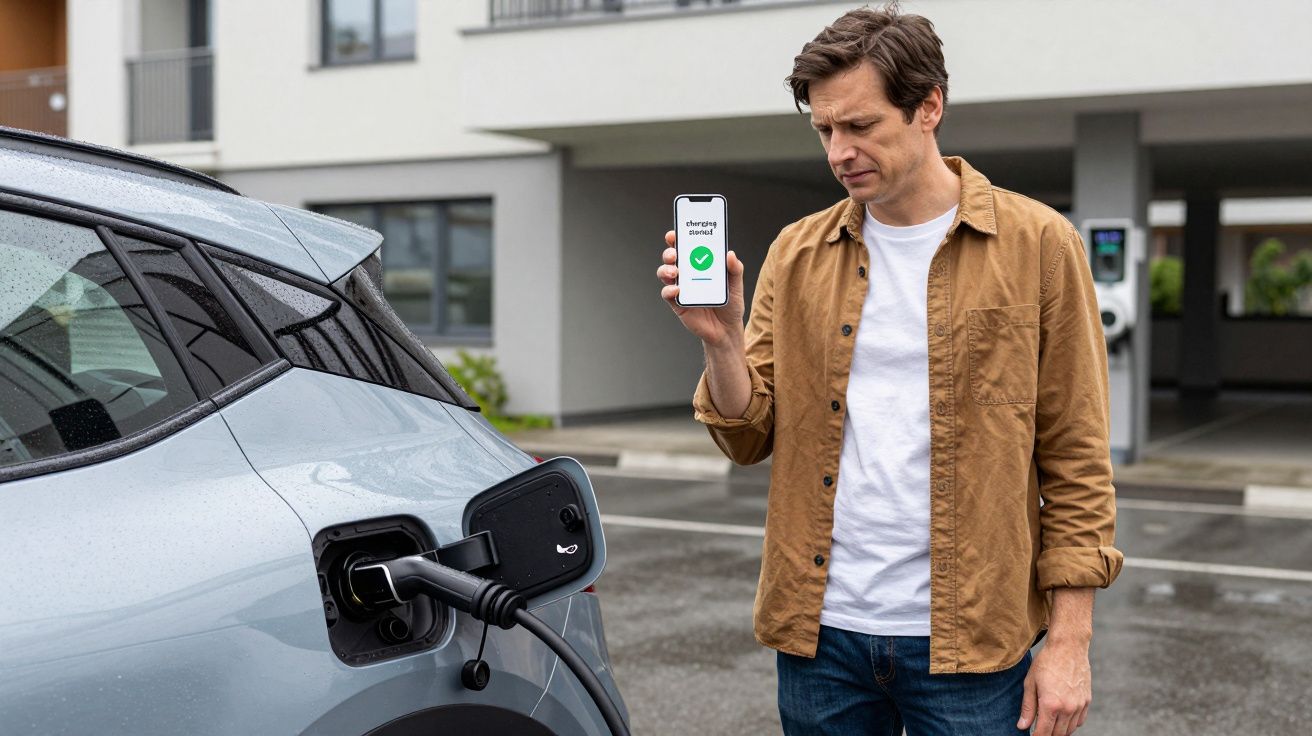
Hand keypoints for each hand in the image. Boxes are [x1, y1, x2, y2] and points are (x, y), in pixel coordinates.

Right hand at [656, 230, 745, 348]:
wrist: (727, 329)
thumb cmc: (731, 303)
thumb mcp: (736, 284)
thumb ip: (735, 269)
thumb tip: (730, 254)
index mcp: (700, 264)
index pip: (685, 247)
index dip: (677, 238)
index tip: (674, 234)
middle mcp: (687, 274)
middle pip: (671, 258)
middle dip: (669, 252)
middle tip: (674, 254)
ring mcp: (681, 288)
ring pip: (665, 273)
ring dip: (666, 270)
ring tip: (675, 271)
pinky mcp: (678, 303)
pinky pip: (668, 294)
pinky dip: (669, 290)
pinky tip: (677, 290)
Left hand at [1017, 640, 1090, 735]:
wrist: (1069, 647)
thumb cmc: (1046, 662)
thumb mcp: (1030, 683)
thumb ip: (1027, 707)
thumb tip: (1022, 726)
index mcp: (1051, 704)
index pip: (1043, 733)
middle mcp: (1067, 708)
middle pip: (1057, 735)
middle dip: (1047, 735)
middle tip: (1038, 729)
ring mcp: (1079, 705)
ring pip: (1069, 730)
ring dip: (1059, 731)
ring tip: (1049, 723)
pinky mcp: (1087, 701)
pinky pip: (1079, 721)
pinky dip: (1070, 724)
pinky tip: (1062, 717)